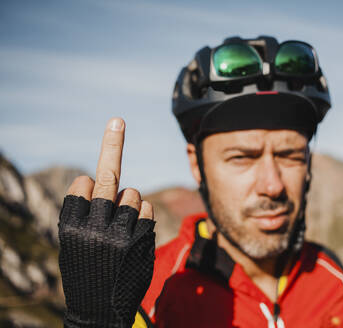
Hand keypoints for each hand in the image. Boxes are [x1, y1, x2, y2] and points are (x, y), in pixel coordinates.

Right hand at [58, 117, 154, 327]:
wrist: (101, 307)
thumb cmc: (87, 269)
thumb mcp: (75, 242)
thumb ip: (87, 212)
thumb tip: (111, 184)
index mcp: (69, 226)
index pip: (82, 184)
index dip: (88, 185)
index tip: (89, 189)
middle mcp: (92, 228)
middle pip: (107, 178)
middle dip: (112, 146)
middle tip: (116, 121)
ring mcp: (120, 234)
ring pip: (132, 193)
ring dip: (130, 201)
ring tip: (122, 225)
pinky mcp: (142, 240)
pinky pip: (148, 208)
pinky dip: (144, 214)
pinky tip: (135, 234)